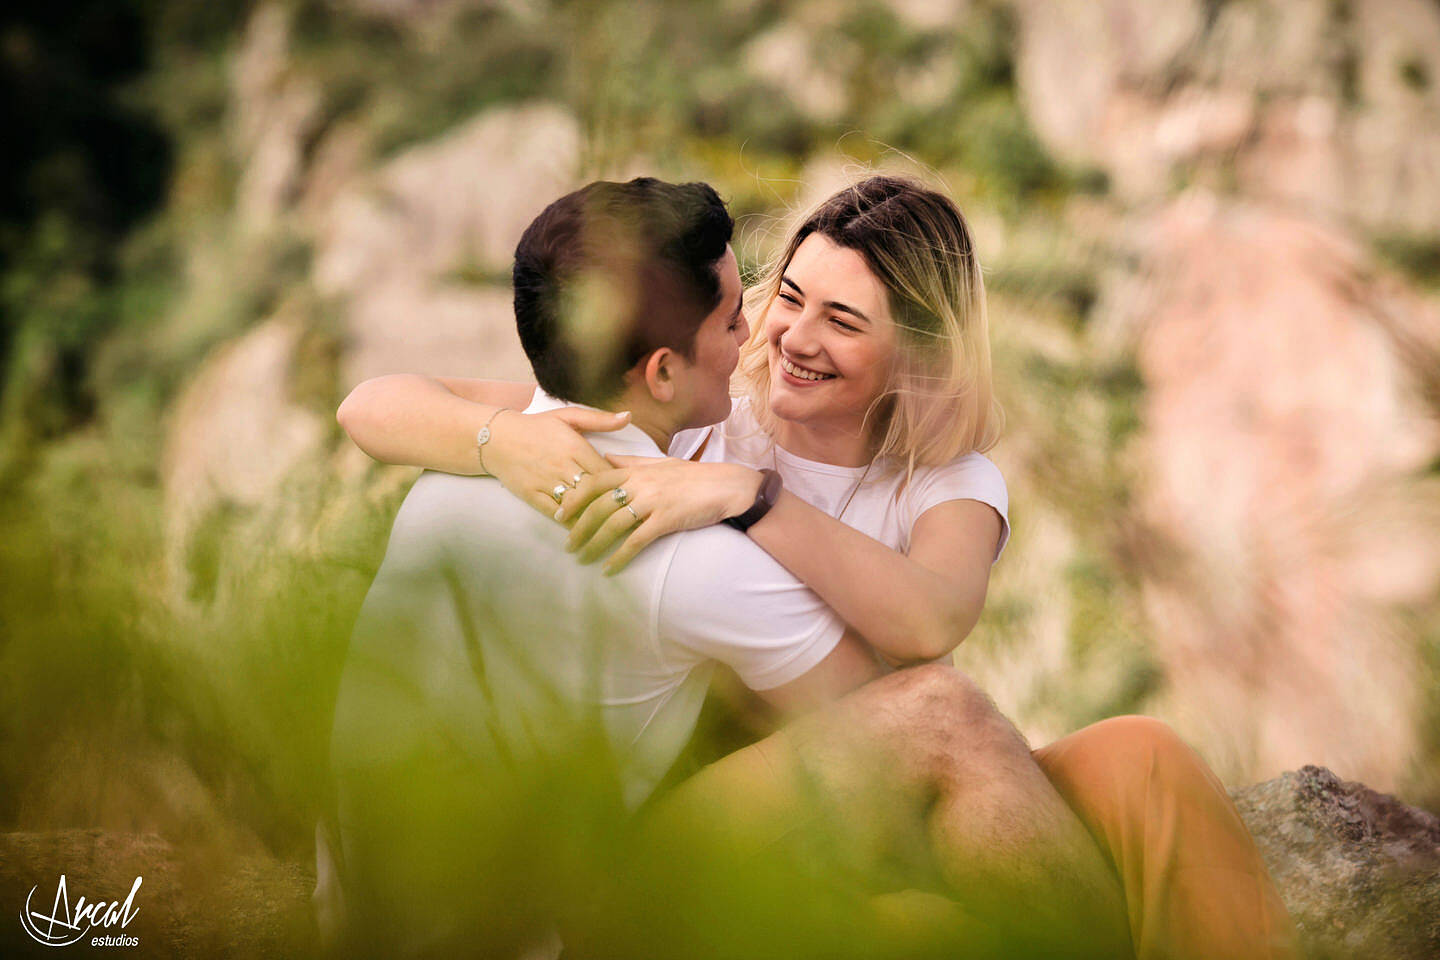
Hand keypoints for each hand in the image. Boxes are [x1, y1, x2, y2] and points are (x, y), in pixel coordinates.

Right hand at [484, 406, 630, 515]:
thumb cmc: (535, 426)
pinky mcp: (532, 494)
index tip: (634, 494)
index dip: (622, 485)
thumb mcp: (568, 416)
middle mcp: (562, 465)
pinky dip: (570, 522)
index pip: (607, 471)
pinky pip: (555, 513)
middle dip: (613, 504)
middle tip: (630, 517)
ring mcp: (546, 482)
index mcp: (575, 446)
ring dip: (594, 516)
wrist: (495, 438)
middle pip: (595, 491)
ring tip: (612, 527)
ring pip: (577, 504)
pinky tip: (583, 529)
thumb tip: (628, 416)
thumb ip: (599, 419)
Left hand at [556, 455, 764, 572]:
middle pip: (598, 506)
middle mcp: (640, 483)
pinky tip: (609, 570)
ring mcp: (653, 501)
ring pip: (613, 525)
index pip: (594, 481)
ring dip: (594, 544)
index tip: (558, 514)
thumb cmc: (693, 476)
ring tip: (582, 558)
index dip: (573, 498)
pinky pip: (636, 541)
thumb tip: (605, 456)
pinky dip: (620, 557)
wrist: (726, 486)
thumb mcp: (660, 462)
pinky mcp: (665, 520)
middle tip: (567, 544)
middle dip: (578, 527)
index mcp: (636, 469)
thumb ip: (631, 461)